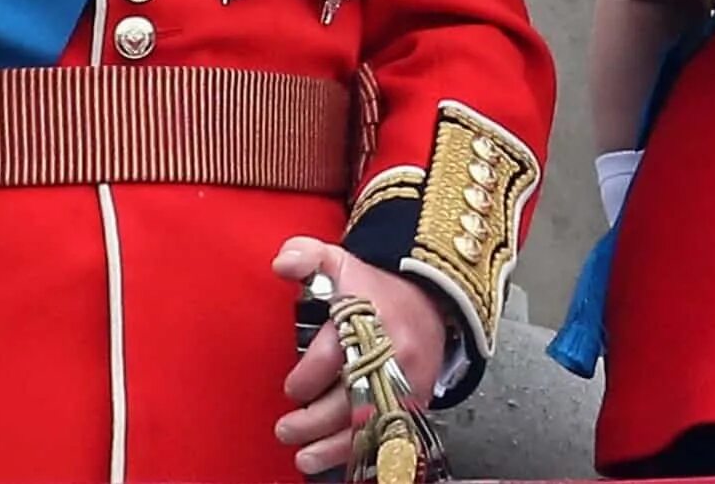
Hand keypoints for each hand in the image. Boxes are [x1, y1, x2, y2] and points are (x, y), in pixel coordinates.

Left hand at [273, 237, 450, 475]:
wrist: (433, 295)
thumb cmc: (377, 287)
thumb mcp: (342, 262)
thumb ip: (308, 256)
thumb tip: (281, 262)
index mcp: (370, 318)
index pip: (333, 355)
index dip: (305, 378)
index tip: (292, 388)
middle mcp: (393, 351)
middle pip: (351, 396)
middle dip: (313, 421)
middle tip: (286, 429)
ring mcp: (410, 377)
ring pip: (372, 421)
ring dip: (335, 446)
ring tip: (304, 457)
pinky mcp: (420, 397)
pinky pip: (392, 431)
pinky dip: (365, 450)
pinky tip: (340, 459)